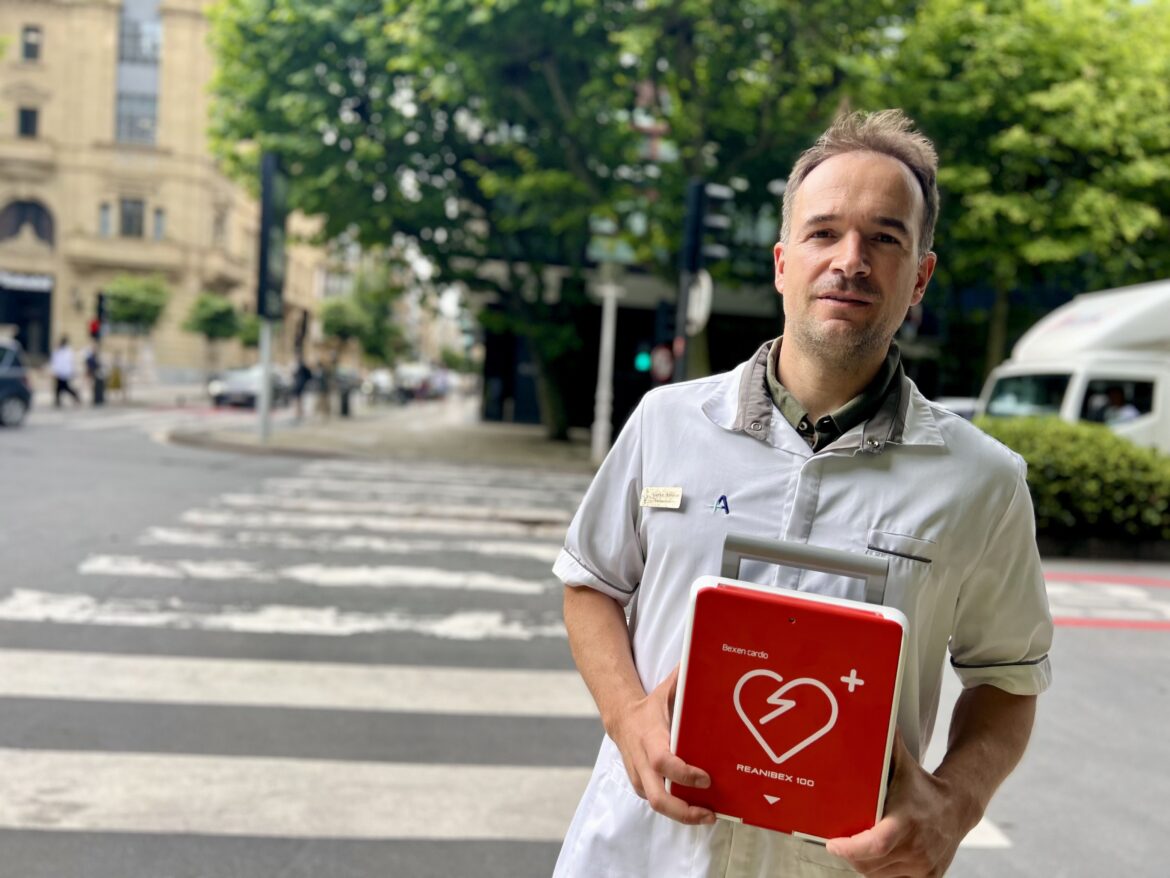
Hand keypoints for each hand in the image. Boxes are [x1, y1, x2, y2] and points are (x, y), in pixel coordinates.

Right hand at [609, 665, 714, 825]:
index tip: (706, 778)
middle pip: (659, 798)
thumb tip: (707, 656)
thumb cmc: (651, 705)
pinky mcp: (641, 786)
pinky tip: (698, 809)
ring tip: (709, 815)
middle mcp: (642, 762)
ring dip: (683, 815)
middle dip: (685, 811)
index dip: (685, 774)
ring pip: (658, 805)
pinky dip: (677, 809)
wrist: (621, 719)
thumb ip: (685, 678)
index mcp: (651, 739)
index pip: (665, 762)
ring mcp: (640, 777)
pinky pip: (658, 803)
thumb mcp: (667, 689)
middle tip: (711, 813)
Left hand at [825, 732, 976, 876]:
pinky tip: (875, 859)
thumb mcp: (903, 763)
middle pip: (871, 864)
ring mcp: (924, 866)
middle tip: (839, 842)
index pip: (874, 845)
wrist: (959, 806)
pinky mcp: (930, 876)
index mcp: (907, 822)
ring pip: (880, 876)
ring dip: (864, 864)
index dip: (850, 848)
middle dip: (851, 855)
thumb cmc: (922, 784)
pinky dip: (881, 872)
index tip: (833, 843)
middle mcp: (917, 848)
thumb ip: (885, 745)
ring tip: (855, 848)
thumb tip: (866, 717)